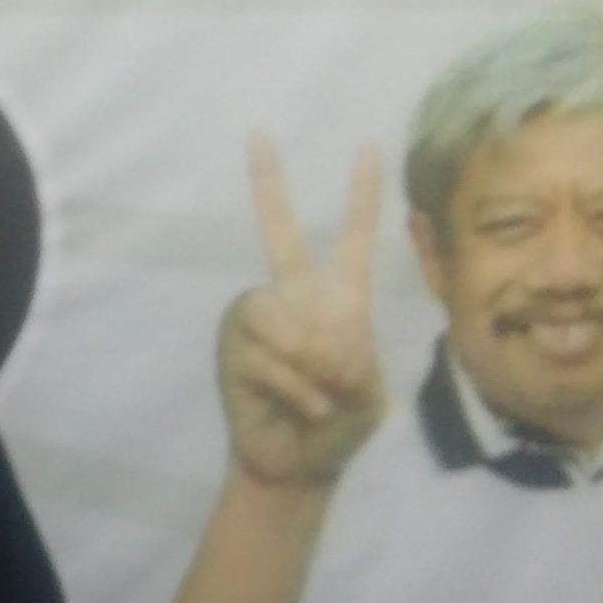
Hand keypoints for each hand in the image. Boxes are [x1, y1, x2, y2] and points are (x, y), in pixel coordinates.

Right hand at [216, 134, 386, 487]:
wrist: (300, 466)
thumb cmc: (341, 426)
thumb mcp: (367, 391)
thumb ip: (350, 357)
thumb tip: (313, 342)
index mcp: (337, 300)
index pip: (352, 239)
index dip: (362, 196)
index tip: (370, 148)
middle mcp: (291, 298)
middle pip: (278, 233)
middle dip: (268, 184)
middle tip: (258, 137)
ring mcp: (257, 322)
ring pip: (280, 314)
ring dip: (309, 359)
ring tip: (322, 393)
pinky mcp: (232, 350)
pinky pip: (266, 355)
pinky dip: (295, 386)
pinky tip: (305, 406)